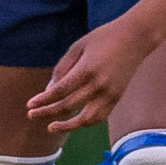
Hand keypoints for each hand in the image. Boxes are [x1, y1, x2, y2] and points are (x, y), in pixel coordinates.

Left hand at [27, 16, 151, 132]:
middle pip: (69, 107)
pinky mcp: (117, 98)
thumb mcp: (77, 47)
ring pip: (86, 119)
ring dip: (67, 126)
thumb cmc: (103, 38)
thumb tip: (48, 91)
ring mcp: (110, 94)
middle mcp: (99, 85)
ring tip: (51, 127)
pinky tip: (72, 122)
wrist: (135, 38)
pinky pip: (99, 117)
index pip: (60, 92)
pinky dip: (85, 123)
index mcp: (87, 70)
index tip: (30, 105)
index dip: (43, 101)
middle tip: (32, 116)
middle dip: (48, 113)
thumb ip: (62, 69)